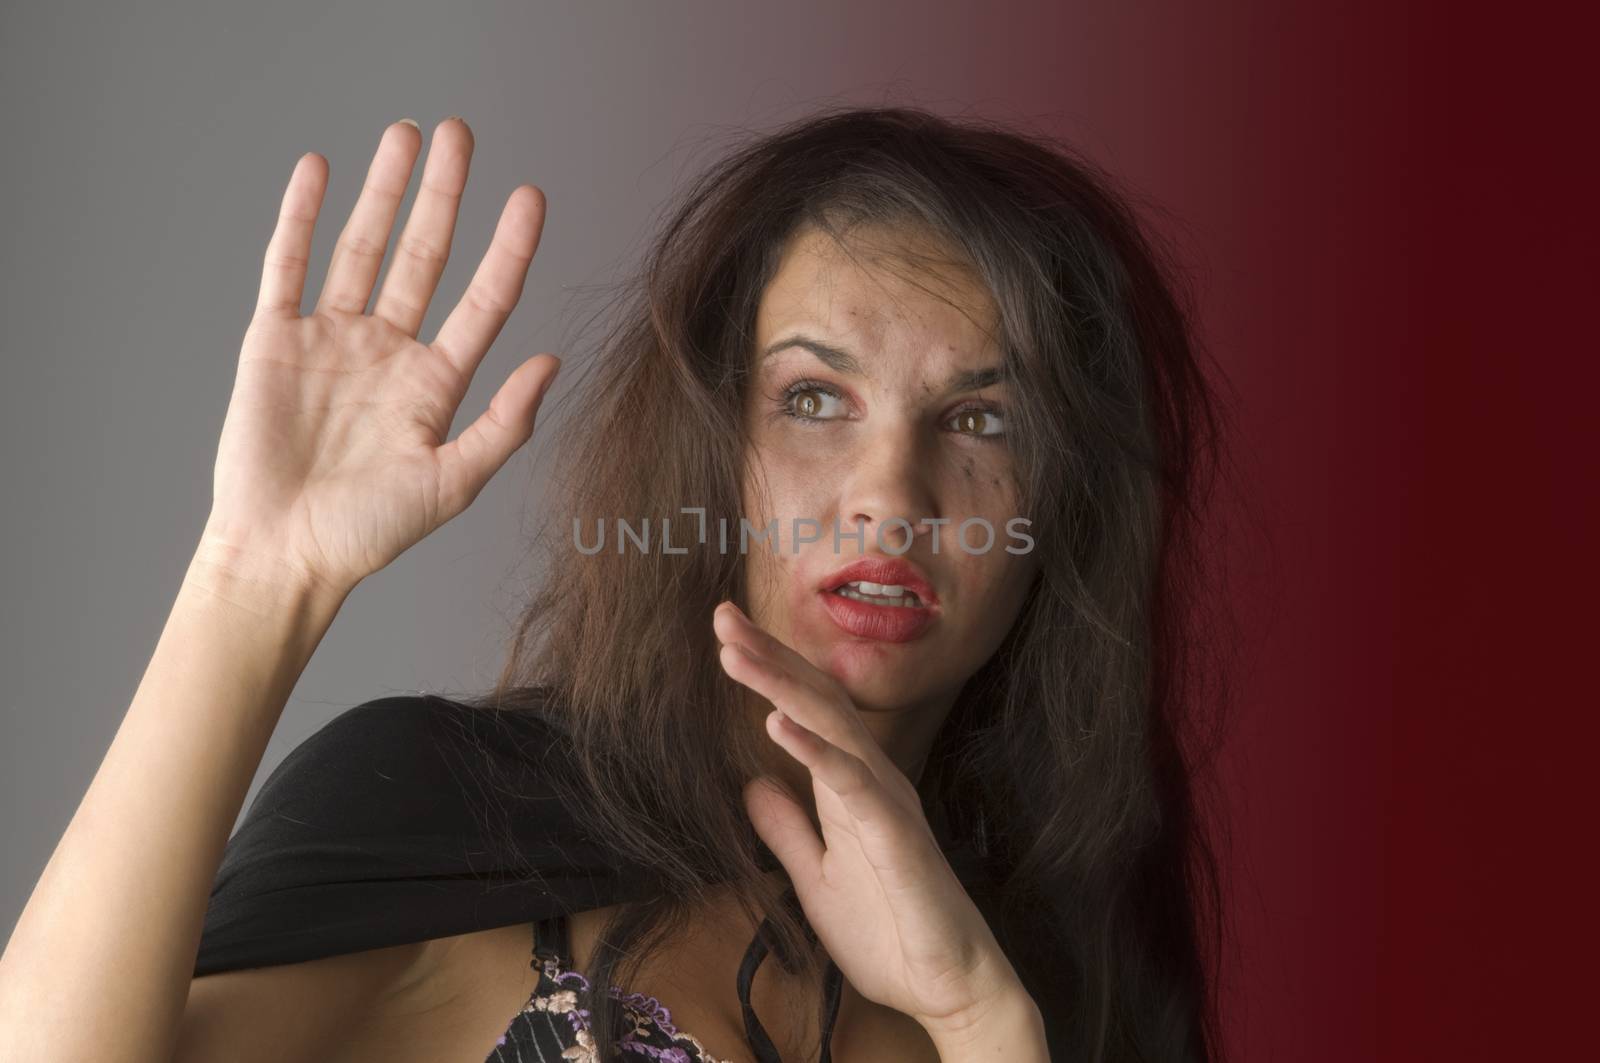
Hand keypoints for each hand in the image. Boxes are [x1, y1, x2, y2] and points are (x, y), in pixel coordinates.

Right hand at [202, 118, 560, 592]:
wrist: (284, 555)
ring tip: (405, 134)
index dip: (508, 248)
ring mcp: (332, 340)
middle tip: (462, 134)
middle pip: (424, 256)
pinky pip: (289, 266)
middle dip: (444, 195)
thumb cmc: (368, 533)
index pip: (484, 300)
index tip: (530, 197)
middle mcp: (389, 351)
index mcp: (437, 383)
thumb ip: (504, 424)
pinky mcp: (274, 340)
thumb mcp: (452, 483)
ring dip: (383, 191)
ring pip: (362, 247)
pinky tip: (318, 170)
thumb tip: (552, 363)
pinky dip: (300, 217)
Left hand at [712, 600, 1030, 1040]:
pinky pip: (849, 783)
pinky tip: (775, 725)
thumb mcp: (816, 878)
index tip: (725, 633)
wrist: (947, 987)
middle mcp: (871, 779)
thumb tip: (753, 783)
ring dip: (780, 687)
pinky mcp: (894, 834)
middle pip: (816, 701)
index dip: (769, 670)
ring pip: (831, 726)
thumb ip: (788, 829)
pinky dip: (812, 750)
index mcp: (852, 786)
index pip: (806, 712)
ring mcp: (885, 802)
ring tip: (736, 654)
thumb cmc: (892, 933)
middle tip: (722, 616)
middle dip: (769, 657)